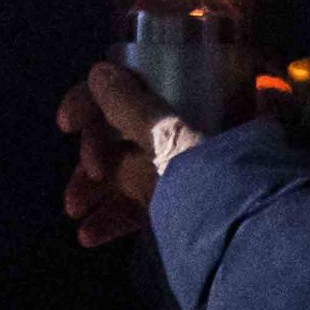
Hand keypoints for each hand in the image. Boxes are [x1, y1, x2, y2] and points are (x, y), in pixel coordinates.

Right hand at [56, 62, 197, 248]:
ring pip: (119, 173)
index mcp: (179, 105)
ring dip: (89, 189)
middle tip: (90, 173)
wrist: (243, 236)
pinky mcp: (171, 208)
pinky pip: (131, 208)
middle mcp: (175, 132)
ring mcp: (171, 172)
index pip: (126, 90)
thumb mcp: (170, 137)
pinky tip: (87, 235)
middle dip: (90, 152)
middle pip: (117, 133)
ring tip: (74, 210)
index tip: (66, 123)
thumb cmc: (210, 176)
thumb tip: (99, 73)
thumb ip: (131, 106)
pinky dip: (107, 220)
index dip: (90, 102)